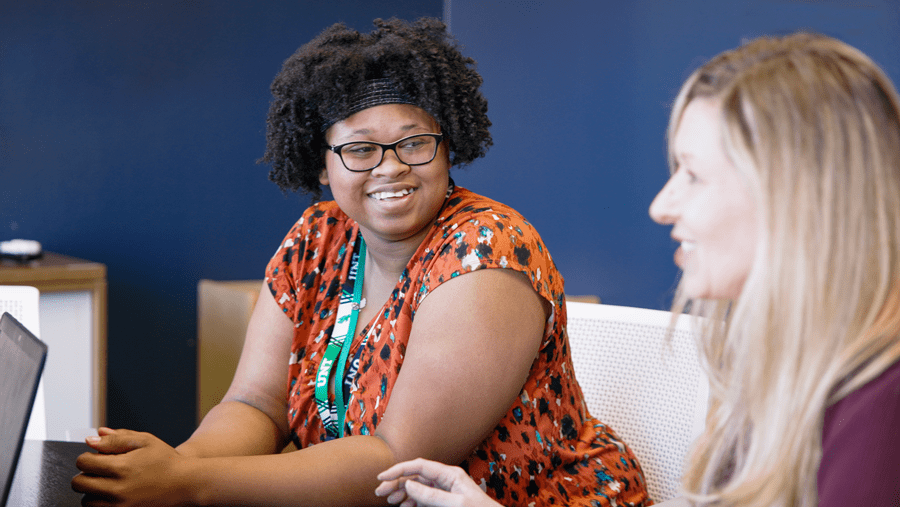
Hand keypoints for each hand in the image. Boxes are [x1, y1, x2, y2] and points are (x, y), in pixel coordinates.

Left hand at [72, 427, 194, 506]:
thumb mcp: (145, 441)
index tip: (97, 457)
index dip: (87, 457)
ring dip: (92, 491)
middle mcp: (116, 489)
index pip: (83, 462)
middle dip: (86, 474)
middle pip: (78, 483)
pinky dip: (100, 503)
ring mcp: (119, 506)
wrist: (185, 484)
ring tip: (109, 484)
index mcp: (121, 467)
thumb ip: (117, 438)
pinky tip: (113, 495)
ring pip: (86, 500)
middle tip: (101, 471)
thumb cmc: (167, 461)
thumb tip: (92, 439)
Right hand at [375, 458, 501, 506]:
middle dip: (396, 482)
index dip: (398, 469)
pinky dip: (411, 501)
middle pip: (415, 475)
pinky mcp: (443, 501)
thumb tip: (409, 484)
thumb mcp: (455, 504)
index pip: (419, 466)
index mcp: (449, 474)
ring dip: (402, 492)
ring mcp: (444, 490)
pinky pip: (423, 497)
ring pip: (417, 487)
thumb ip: (431, 495)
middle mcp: (445, 479)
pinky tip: (404, 506)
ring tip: (389, 500)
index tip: (381, 477)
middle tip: (379, 492)